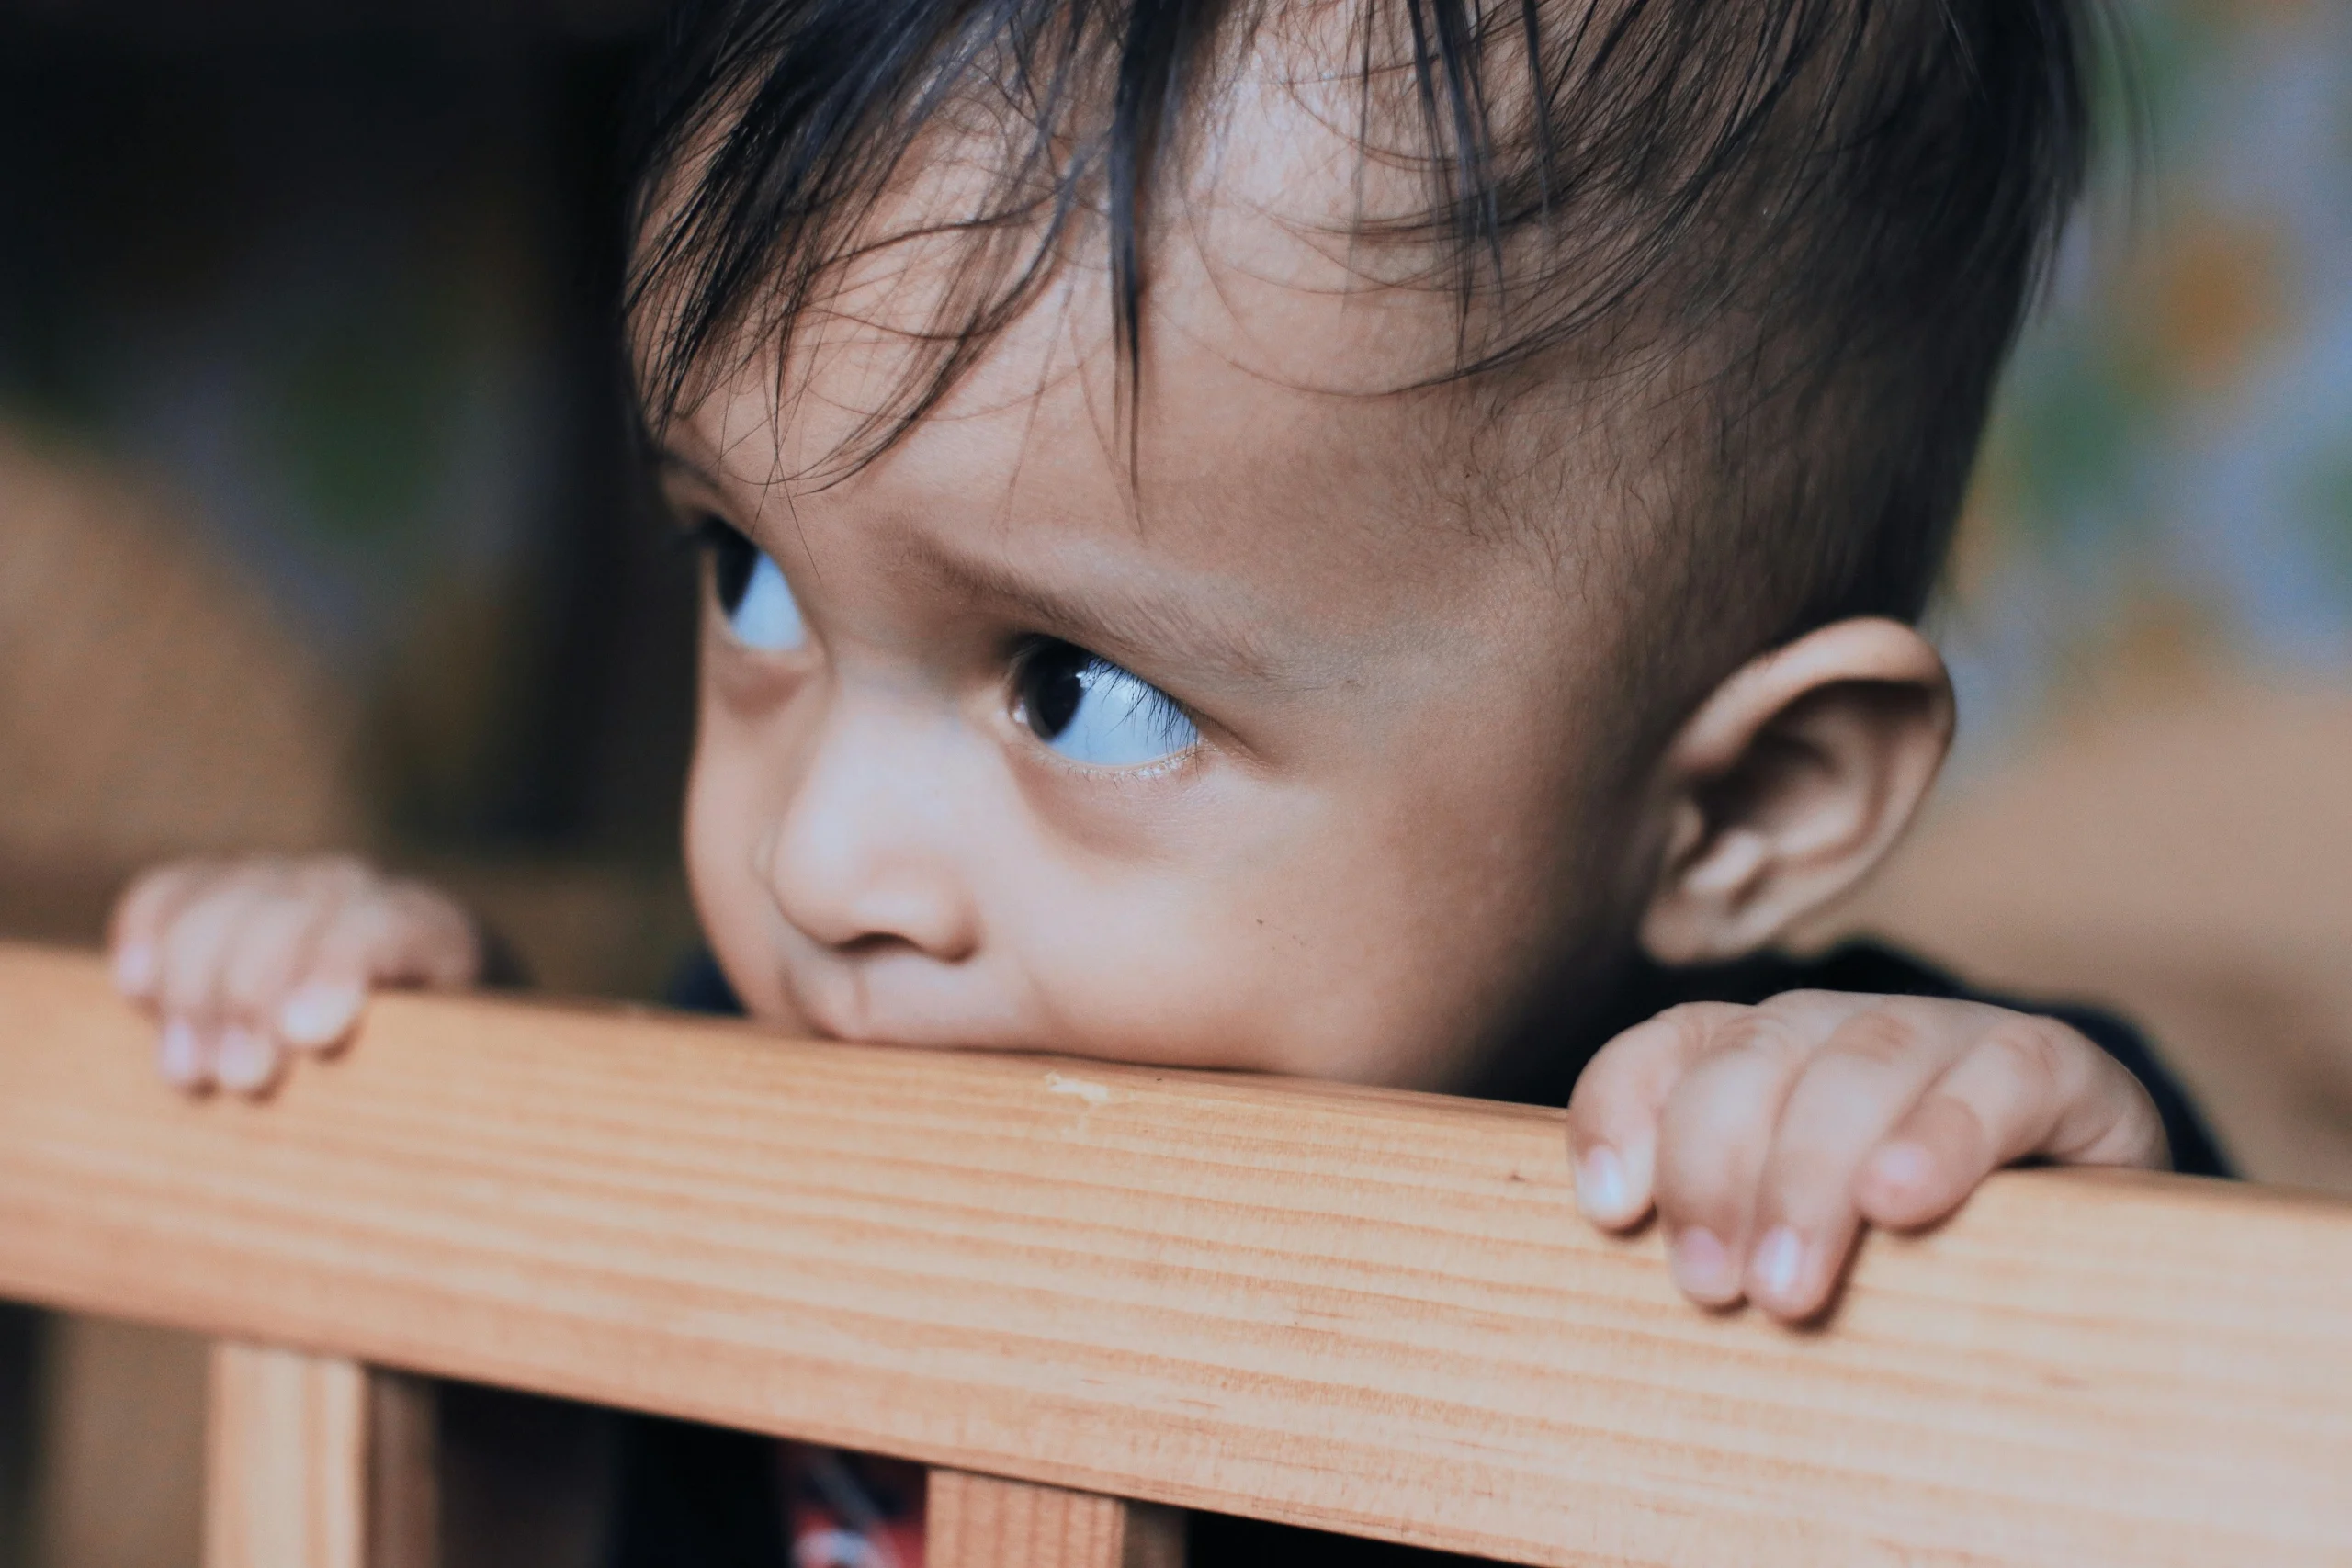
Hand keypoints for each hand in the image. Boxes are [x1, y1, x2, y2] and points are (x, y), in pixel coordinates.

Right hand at [109, 855, 485, 1095]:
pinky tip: (139, 990)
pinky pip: (175, 892)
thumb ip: (435, 1098)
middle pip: (289, 917)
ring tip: (188, 1074)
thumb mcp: (456, 1095)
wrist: (411, 1035)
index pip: (382, 928)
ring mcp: (290, 886)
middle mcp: (362, 894)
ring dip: (194, 989)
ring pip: (225, 905)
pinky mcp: (226, 894)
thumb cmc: (433, 1091)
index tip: (306, 1035)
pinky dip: (149, 932)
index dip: (337, 970)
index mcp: (437, 936)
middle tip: (242, 1079)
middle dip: (252, 996)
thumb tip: (411, 1155)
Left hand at [1566, 990, 2167, 1320]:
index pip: (1669, 1048)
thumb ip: (1726, 1247)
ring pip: (1858, 1066)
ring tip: (1786, 1286)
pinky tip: (1899, 1200)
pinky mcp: (2054, 1067)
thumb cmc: (1916, 1273)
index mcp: (1764, 1059)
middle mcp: (1841, 1028)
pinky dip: (1944, 1135)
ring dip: (1809, 1173)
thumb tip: (1628, 1302)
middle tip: (1709, 1289)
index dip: (1622, 1110)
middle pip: (1751, 1059)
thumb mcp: (1803, 1255)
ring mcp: (1948, 1033)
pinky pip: (1999, 1078)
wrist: (2105, 1258)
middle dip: (1712, 1169)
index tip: (1606, 1211)